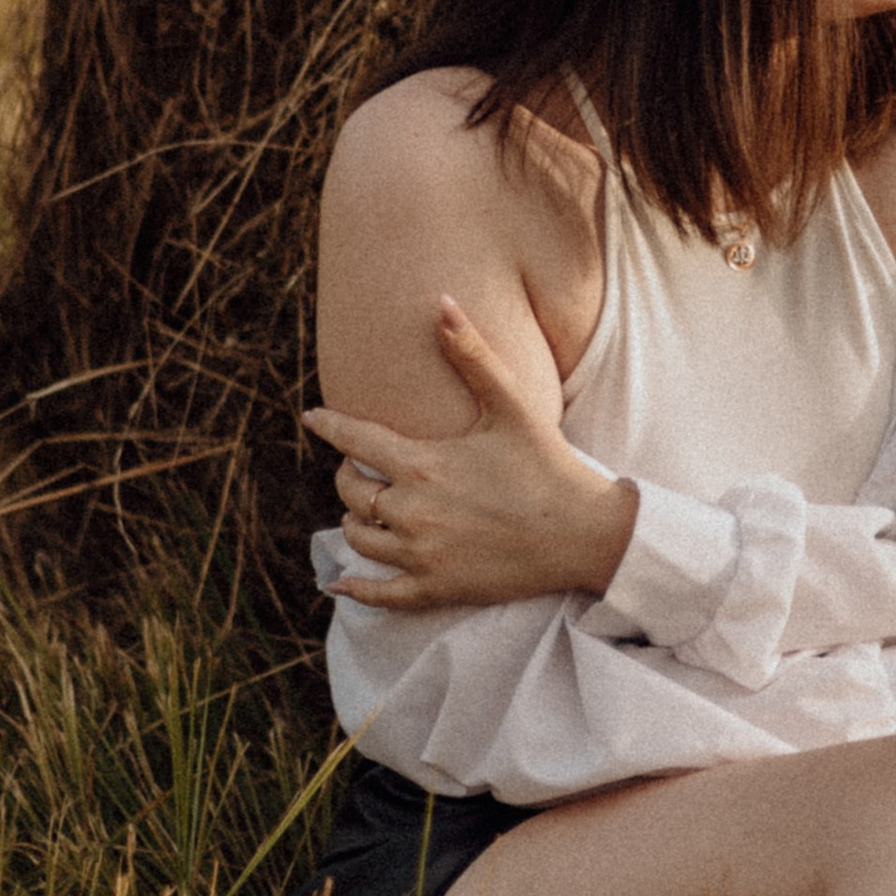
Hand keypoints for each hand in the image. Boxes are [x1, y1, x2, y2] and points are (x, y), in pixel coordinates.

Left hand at [304, 301, 636, 611]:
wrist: (583, 533)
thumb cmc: (548, 464)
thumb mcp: (512, 405)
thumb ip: (472, 354)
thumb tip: (442, 302)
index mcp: (422, 464)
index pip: (354, 440)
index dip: (328, 425)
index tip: (312, 416)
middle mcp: (412, 511)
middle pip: (350, 492)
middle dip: (347, 476)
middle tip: (357, 469)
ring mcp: (421, 554)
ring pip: (357, 538)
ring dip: (353, 520)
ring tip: (363, 511)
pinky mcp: (435, 588)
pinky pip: (378, 594)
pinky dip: (355, 587)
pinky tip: (341, 583)